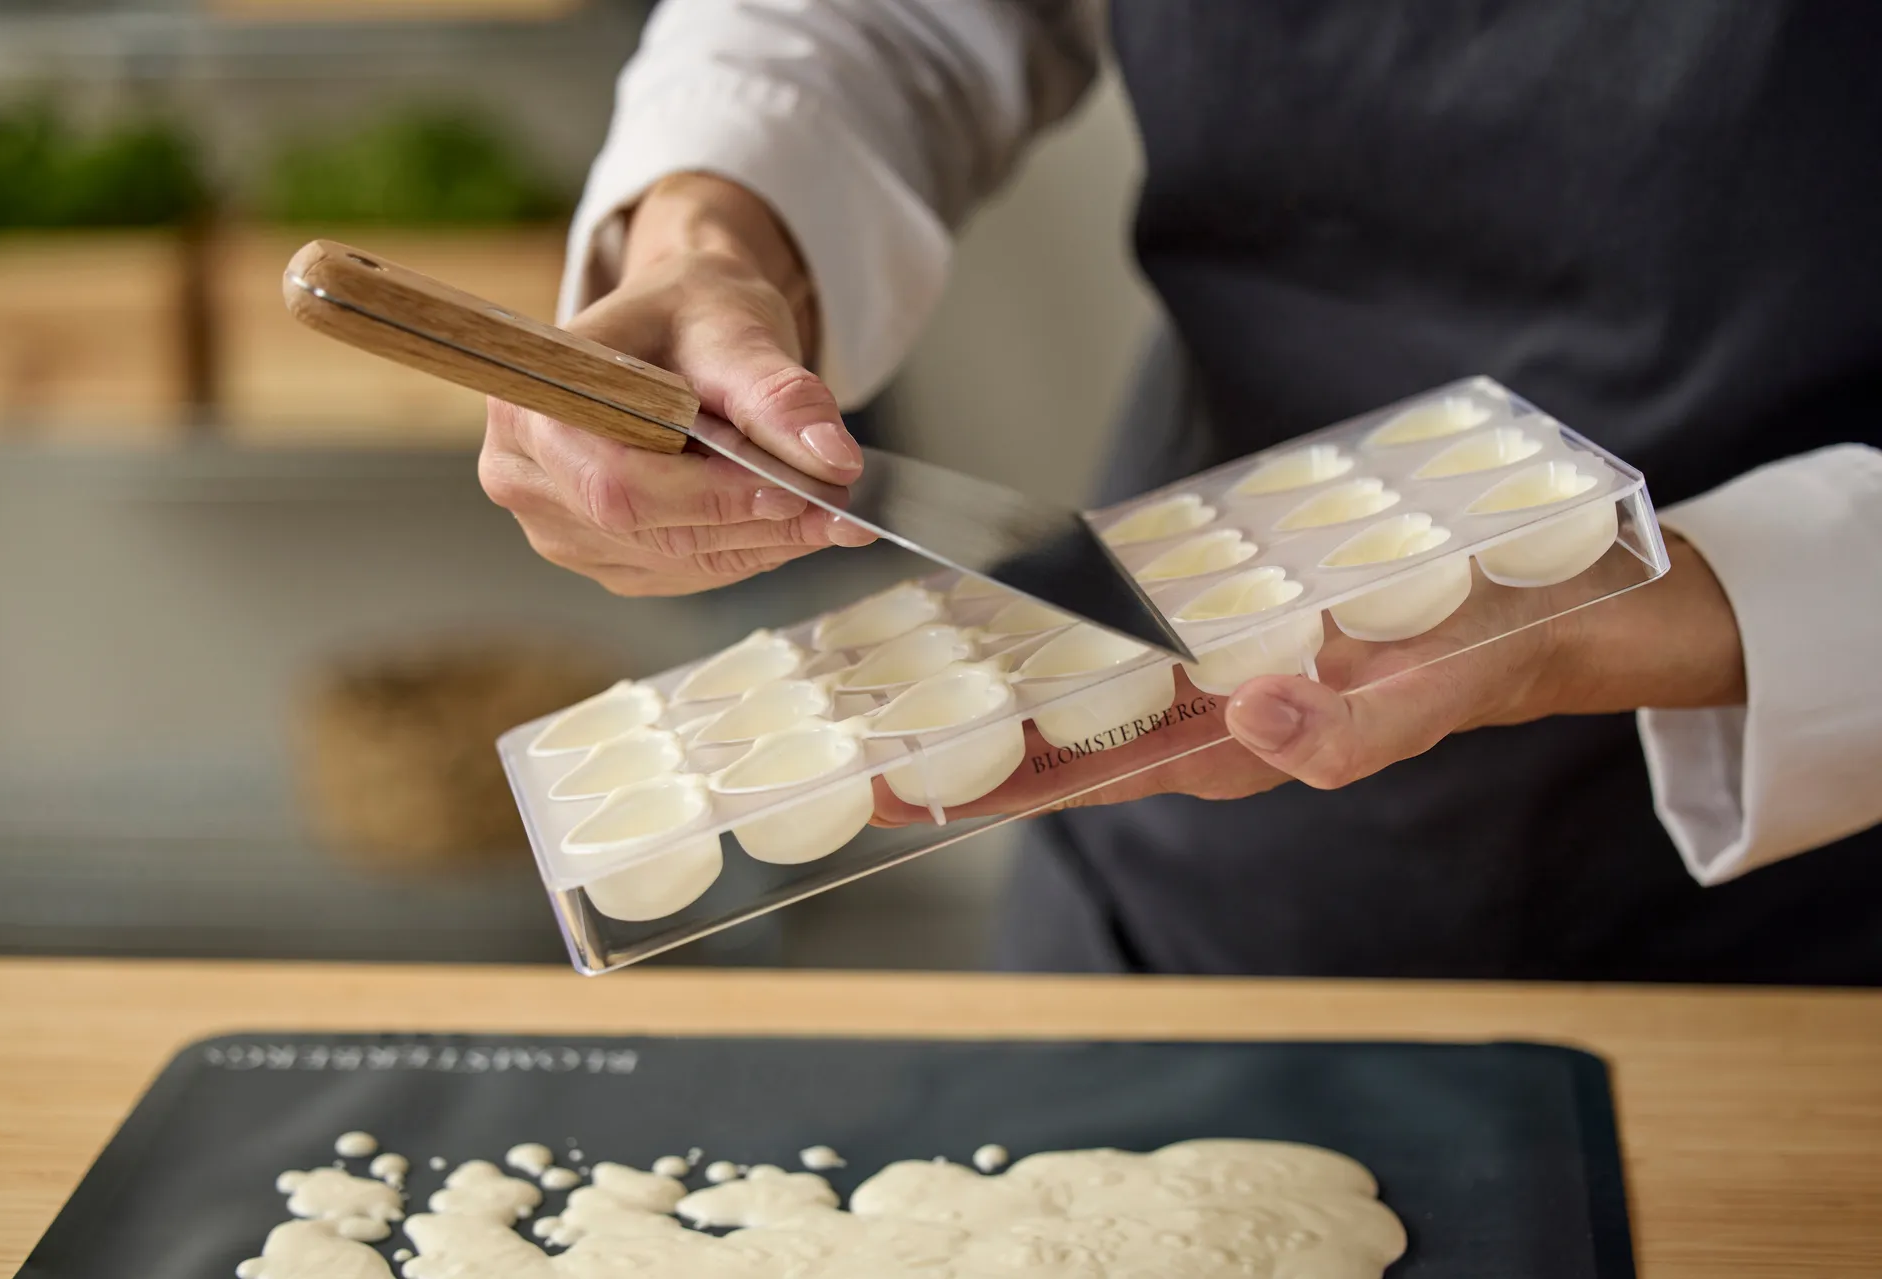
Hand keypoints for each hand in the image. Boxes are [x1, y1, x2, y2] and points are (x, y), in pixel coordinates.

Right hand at [479, 173, 875, 596]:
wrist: (677, 324)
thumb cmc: (691, 314)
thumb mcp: (739, 332)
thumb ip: (781, 398)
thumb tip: (834, 461)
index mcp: (534, 407)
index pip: (621, 483)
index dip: (712, 499)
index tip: (798, 494)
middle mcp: (523, 475)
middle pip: (647, 531)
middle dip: (753, 525)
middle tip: (840, 510)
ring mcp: (553, 526)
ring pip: (671, 561)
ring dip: (759, 544)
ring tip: (826, 512)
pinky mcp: (595, 554)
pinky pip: (677, 572)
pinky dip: (741, 552)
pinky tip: (784, 524)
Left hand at [871, 534, 1744, 821]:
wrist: (1539, 612)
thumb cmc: (1476, 664)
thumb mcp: (1424, 703)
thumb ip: (1344, 732)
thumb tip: (1248, 717)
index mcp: (1224, 750)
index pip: (1073, 779)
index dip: (974, 788)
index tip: (879, 791)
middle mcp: (1196, 717)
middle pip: (1051, 736)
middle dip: (952, 737)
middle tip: (843, 724)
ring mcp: (1206, 668)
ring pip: (1077, 681)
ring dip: (992, 675)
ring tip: (894, 658)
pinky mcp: (1224, 617)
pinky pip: (1124, 619)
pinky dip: (1061, 610)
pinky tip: (1008, 588)